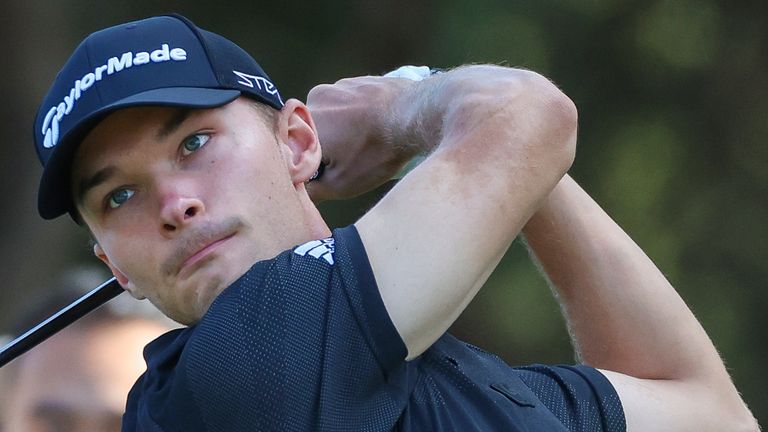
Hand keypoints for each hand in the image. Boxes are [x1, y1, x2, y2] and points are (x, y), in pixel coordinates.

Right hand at [305, 76, 419, 202]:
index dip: (307, 161)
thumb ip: (311, 189)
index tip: (325, 172)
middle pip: (311, 129)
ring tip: (366, 142)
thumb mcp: (342, 184)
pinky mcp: (359, 80)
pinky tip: (375, 126)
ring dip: (342, 129)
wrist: (417, 115)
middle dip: (325, 145)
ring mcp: (338, 85)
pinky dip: (358, 115)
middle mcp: (315, 98)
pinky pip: (349, 102)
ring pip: (331, 114)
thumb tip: (298, 189)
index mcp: (304, 123)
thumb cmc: (378, 152)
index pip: (292, 146)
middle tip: (349, 158)